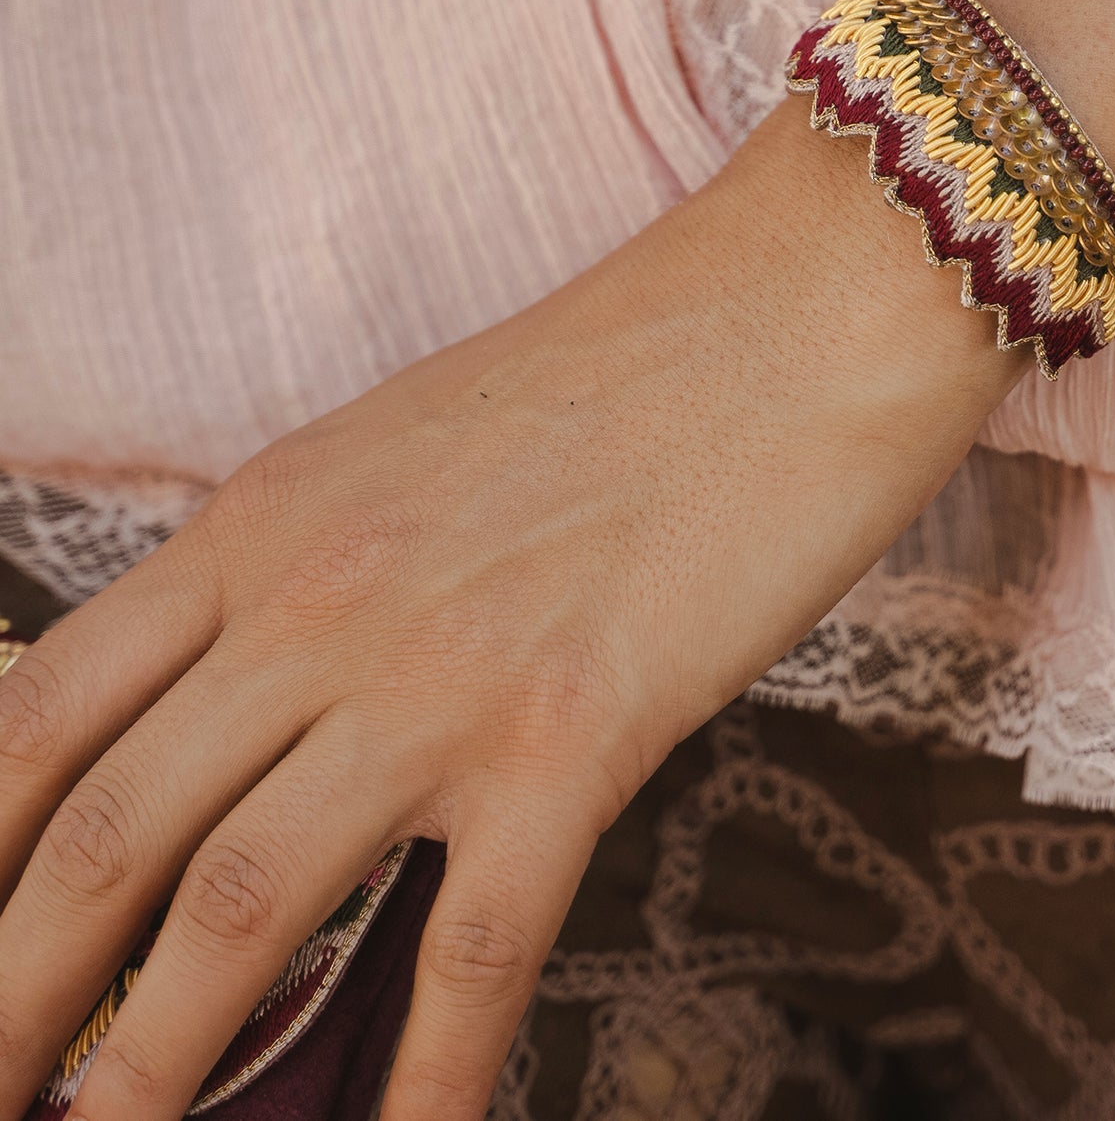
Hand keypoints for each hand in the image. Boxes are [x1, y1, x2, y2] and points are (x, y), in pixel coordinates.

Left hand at [0, 102, 1019, 1119]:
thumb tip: (261, 709)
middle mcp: (324, 601)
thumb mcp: (418, 444)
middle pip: (107, 834)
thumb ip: (320, 568)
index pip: (44, 711)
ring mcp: (445, 674)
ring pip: (239, 909)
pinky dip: (426, 1084)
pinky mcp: (580, 734)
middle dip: (17, 995)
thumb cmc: (632, 365)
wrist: (799, 308)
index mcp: (271, 520)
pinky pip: (471, 952)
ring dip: (151, 1071)